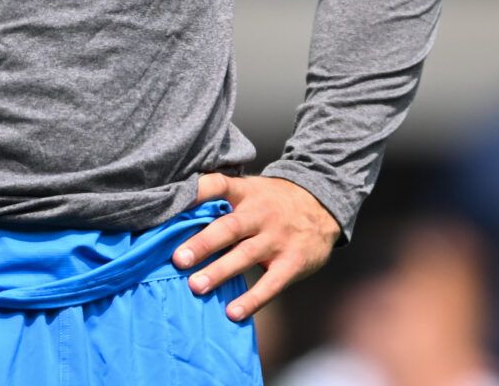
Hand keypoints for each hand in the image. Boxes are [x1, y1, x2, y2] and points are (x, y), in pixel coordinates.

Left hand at [172, 173, 340, 321]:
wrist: (324, 203)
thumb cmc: (274, 201)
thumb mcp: (252, 191)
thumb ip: (222, 201)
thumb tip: (174, 217)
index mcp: (246, 193)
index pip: (219, 185)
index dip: (197, 192)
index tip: (174, 203)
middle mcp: (260, 213)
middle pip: (229, 227)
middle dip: (203, 243)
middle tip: (179, 259)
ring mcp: (278, 238)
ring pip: (245, 255)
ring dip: (220, 272)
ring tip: (196, 286)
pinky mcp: (292, 262)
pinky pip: (271, 284)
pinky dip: (252, 299)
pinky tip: (233, 312)